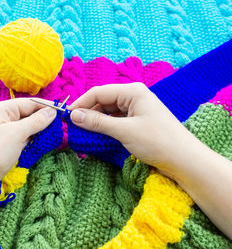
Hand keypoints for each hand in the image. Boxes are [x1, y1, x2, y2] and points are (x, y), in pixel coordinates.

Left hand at [0, 98, 56, 202]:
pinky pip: (22, 138)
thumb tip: (52, 111)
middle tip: (60, 127)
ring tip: (53, 136)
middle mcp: (2, 117)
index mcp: (2, 108)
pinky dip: (32, 140)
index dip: (46, 107)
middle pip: (28, 113)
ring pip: (26, 127)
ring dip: (39, 131)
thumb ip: (36, 121)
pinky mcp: (5, 145)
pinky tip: (41, 144)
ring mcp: (3, 132)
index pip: (29, 102)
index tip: (63, 113)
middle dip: (43, 120)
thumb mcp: (17, 133)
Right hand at [69, 83, 200, 173]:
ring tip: (82, 132)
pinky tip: (97, 135)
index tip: (66, 116)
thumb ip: (97, 122)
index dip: (81, 103)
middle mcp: (133, 96)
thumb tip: (73, 116)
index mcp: (132, 91)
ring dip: (95, 121)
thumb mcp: (124, 131)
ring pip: (108, 111)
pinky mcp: (137, 120)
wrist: (184, 160)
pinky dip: (105, 126)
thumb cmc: (157, 142)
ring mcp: (136, 108)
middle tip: (72, 127)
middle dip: (87, 112)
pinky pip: (116, 119)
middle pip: (103, 100)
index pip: (99, 92)